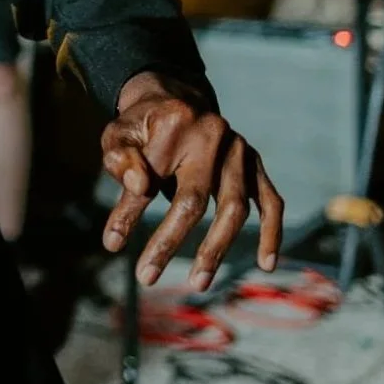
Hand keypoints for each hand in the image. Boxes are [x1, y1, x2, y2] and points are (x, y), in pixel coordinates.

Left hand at [100, 72, 284, 290]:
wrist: (177, 99)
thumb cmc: (141, 127)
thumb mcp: (118, 134)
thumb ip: (121, 159)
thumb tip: (138, 188)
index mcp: (174, 125)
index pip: (150, 181)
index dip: (128, 215)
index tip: (111, 244)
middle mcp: (214, 135)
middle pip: (194, 199)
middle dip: (169, 241)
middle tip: (146, 277)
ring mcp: (240, 150)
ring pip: (234, 207)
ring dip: (216, 248)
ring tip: (198, 283)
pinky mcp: (256, 162)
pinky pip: (271, 201)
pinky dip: (271, 233)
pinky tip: (265, 264)